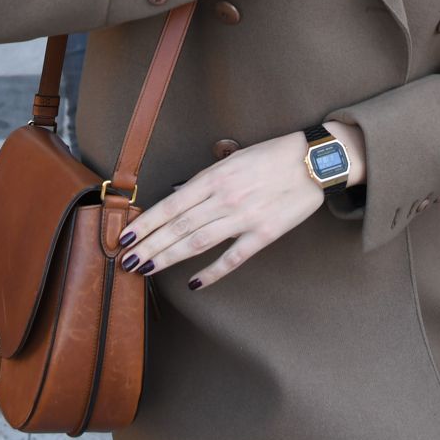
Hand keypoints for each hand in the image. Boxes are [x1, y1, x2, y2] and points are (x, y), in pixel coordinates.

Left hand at [116, 123, 367, 290]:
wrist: (313, 162)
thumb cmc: (271, 156)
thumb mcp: (233, 157)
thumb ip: (206, 177)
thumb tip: (177, 194)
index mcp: (214, 177)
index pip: (171, 205)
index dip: (146, 223)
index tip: (125, 237)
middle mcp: (224, 198)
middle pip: (177, 227)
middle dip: (149, 246)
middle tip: (126, 262)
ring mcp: (243, 218)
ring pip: (197, 243)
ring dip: (168, 257)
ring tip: (146, 270)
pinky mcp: (263, 235)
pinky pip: (232, 258)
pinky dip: (211, 272)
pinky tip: (193, 283)